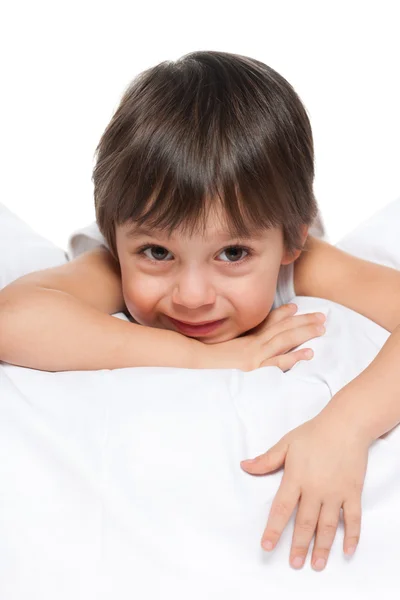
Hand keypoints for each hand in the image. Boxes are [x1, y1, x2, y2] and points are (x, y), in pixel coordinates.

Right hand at [205, 303, 326, 371]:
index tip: (297, 308)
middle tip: (322, 317)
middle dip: (304, 321)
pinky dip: (294, 356)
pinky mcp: (255, 368)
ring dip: (305, 333)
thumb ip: (236, 345)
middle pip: (282, 328)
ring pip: (285, 340)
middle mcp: (253, 343)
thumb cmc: (206, 358)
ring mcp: (255, 355)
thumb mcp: (223, 348)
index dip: (284, 314)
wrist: (195, 362)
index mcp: (246, 338)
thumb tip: (242, 348)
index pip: (268, 322)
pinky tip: (309, 353)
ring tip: (322, 329)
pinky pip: (278, 362)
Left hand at [240, 409, 370, 569]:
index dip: (274, 530)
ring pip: (327, 526)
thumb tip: (245, 466)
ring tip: (316, 564)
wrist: (345, 425)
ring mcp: (335, 492)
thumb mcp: (286, 443)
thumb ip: (266, 460)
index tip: (267, 546)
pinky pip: (353, 518)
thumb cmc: (313, 433)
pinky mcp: (352, 492)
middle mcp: (315, 489)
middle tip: (294, 564)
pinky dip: (351, 536)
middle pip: (305, 523)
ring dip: (322, 547)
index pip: (281, 509)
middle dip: (299, 546)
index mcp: (296, 478)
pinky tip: (346, 550)